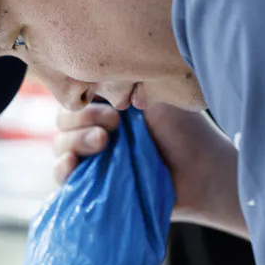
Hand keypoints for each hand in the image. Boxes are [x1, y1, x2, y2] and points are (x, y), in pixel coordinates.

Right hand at [54, 102, 246, 238]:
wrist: (204, 172)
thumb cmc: (186, 132)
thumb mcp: (154, 96)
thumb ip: (122, 84)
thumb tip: (92, 78)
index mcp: (109, 107)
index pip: (76, 98)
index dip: (85, 100)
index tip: (114, 107)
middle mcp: (97, 130)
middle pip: (64, 121)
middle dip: (82, 119)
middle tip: (113, 125)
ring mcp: (94, 159)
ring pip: (60, 146)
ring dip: (74, 141)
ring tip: (102, 143)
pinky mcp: (92, 186)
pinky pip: (61, 177)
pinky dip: (60, 168)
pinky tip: (72, 163)